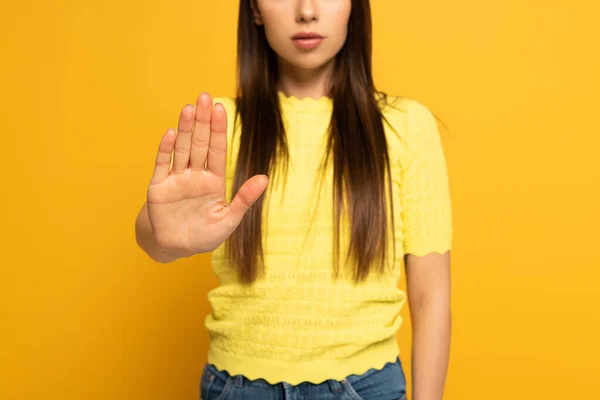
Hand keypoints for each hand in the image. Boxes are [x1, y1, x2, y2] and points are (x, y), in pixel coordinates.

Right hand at [145, 92, 267, 257]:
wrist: (174, 248)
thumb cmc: (204, 235)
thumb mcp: (229, 220)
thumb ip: (244, 199)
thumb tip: (264, 178)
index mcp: (213, 180)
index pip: (217, 150)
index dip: (219, 130)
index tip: (220, 109)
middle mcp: (195, 174)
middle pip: (200, 143)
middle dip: (203, 121)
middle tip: (204, 96)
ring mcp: (176, 179)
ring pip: (182, 149)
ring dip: (186, 129)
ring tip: (189, 109)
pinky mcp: (158, 187)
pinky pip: (163, 164)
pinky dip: (166, 149)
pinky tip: (171, 133)